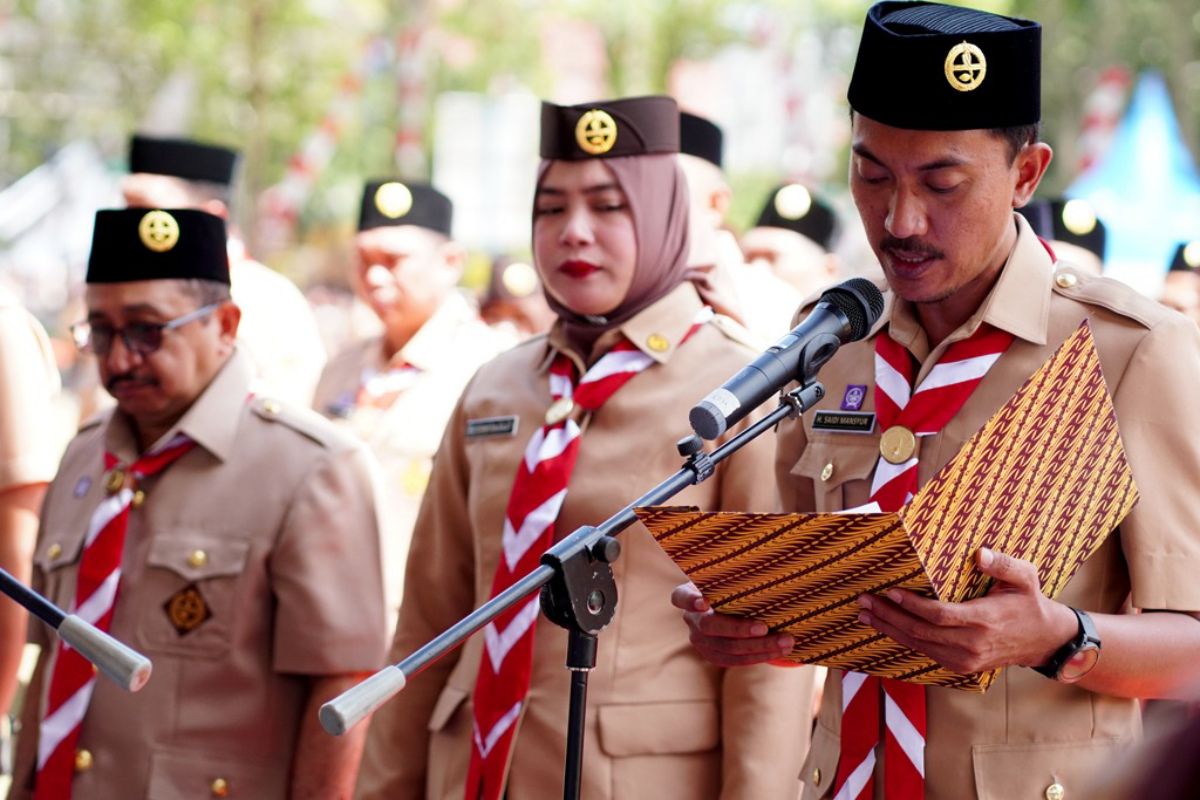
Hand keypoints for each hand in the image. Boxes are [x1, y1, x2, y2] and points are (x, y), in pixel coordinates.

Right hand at [670, 582, 793, 666]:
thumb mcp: (725, 577)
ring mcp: (700, 641)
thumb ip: (734, 577)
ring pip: (728, 648)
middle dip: (739, 629)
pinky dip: (759, 656)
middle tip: (764, 628)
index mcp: (687, 595)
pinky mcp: (713, 656)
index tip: (704, 603)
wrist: (728, 604)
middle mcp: (691, 619)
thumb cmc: (730, 584)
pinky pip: (736, 661)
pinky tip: (779, 651)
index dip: (691, 601)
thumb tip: (767, 569)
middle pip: (711, 627)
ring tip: (786, 641)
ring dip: (759, 647)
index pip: (682, 597)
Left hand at [856, 547, 1078, 674]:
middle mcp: (972, 644)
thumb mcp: (1025, 577)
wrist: (1043, 640)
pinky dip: (903, 639)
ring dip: (889, 629)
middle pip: (920, 632)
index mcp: (984, 621)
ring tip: (865, 614)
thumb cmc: (1029, 602)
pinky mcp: (961, 666)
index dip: (911, 605)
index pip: (939, 615)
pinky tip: (887, 626)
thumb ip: (1003, 564)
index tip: (890, 591)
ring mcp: (965, 660)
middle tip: (864, 601)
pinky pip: (926, 652)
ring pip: (919, 645)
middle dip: (889, 616)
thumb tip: (979, 553)